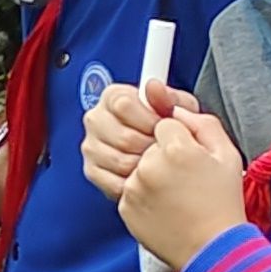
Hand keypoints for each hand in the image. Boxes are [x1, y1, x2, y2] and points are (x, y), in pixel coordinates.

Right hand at [79, 79, 171, 201]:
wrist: (168, 154)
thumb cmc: (170, 128)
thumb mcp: (178, 107)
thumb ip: (168, 97)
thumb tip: (154, 87)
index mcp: (114, 97)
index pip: (123, 104)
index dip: (148, 120)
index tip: (162, 128)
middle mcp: (97, 119)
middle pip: (123, 136)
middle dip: (150, 146)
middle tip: (163, 148)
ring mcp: (92, 146)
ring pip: (120, 161)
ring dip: (143, 167)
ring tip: (156, 163)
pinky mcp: (92, 171)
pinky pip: (113, 182)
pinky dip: (133, 184)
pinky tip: (144, 177)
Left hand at [115, 101, 251, 271]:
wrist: (213, 248)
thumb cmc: (224, 202)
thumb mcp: (227, 155)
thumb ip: (202, 123)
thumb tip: (175, 110)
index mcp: (176, 148)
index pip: (164, 125)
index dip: (180, 140)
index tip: (190, 157)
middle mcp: (149, 165)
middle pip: (148, 145)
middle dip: (163, 156)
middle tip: (186, 179)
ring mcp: (133, 187)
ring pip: (137, 166)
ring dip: (152, 175)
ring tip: (177, 196)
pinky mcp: (125, 206)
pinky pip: (130, 189)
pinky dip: (143, 195)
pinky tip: (165, 208)